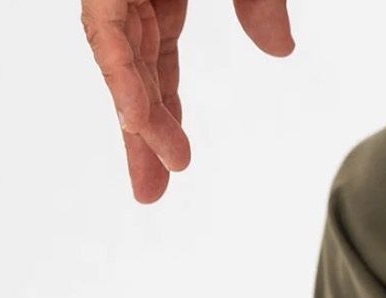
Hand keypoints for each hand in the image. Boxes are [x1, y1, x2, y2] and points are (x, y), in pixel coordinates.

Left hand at [81, 0, 295, 203]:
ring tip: (152, 177)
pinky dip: (120, 76)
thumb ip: (263, 4)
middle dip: (146, 134)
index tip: (177, 161)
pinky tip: (135, 122)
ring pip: (118, 60)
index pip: (156, 58)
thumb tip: (280, 51)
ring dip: (137, 120)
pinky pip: (106, 29)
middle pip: (135, 72)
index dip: (166, 111)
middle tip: (152, 191)